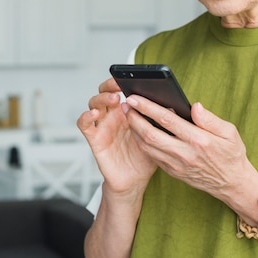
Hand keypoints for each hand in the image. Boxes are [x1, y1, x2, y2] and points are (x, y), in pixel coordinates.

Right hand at [77, 78, 156, 194]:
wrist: (135, 181)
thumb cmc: (146, 157)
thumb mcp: (157, 136)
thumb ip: (162, 121)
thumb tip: (172, 106)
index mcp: (127, 111)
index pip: (120, 89)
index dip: (122, 80)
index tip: (130, 77)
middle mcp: (113, 116)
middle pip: (104, 92)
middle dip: (109, 85)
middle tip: (119, 85)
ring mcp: (102, 126)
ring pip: (93, 103)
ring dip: (101, 98)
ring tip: (113, 99)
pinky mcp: (95, 139)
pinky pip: (84, 124)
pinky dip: (86, 116)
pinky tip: (94, 113)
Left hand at [123, 96, 257, 207]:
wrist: (232, 184)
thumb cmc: (231, 154)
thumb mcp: (230, 133)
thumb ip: (210, 119)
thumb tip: (194, 106)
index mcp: (199, 140)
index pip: (167, 120)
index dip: (148, 107)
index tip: (136, 97)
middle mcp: (185, 154)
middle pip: (150, 134)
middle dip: (134, 117)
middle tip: (126, 104)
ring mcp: (176, 165)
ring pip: (147, 146)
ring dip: (134, 129)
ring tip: (128, 114)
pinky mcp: (172, 172)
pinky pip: (151, 156)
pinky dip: (141, 142)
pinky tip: (137, 130)